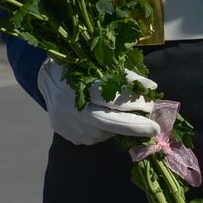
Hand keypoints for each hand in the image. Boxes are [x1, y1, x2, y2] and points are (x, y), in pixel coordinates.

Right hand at [36, 59, 160, 143]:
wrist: (47, 81)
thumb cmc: (80, 68)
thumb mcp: (100, 66)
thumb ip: (125, 77)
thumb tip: (151, 87)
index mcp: (81, 87)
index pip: (112, 98)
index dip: (134, 102)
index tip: (152, 104)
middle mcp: (75, 110)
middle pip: (110, 122)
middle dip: (135, 126)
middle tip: (154, 128)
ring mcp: (71, 127)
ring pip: (105, 132)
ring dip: (121, 125)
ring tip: (126, 114)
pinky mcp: (70, 136)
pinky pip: (95, 136)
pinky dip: (106, 129)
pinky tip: (105, 118)